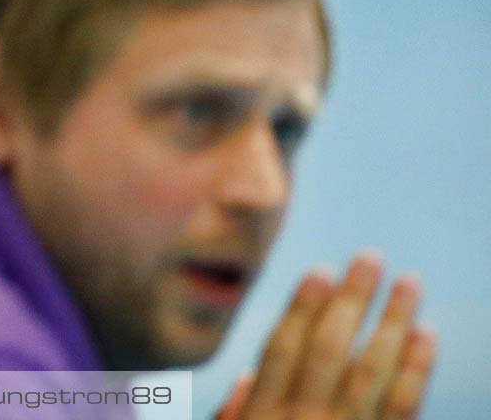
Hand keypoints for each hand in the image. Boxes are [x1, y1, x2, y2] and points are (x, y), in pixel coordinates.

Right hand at [215, 253, 436, 419]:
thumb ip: (235, 417)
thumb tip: (246, 378)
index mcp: (263, 415)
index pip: (282, 348)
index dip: (302, 307)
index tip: (322, 270)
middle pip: (328, 349)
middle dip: (351, 299)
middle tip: (370, 257)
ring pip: (370, 371)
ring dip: (392, 320)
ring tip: (407, 282)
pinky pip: (402, 406)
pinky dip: (416, 368)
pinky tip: (426, 333)